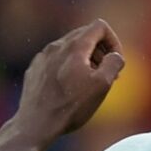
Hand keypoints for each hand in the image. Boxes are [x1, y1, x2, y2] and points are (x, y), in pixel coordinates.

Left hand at [14, 20, 125, 139]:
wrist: (36, 124)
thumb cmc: (71, 106)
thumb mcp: (103, 85)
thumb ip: (114, 63)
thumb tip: (115, 55)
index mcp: (75, 47)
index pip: (100, 26)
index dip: (113, 41)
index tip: (115, 61)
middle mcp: (56, 46)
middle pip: (85, 34)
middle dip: (100, 50)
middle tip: (106, 72)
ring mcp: (43, 57)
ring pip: (70, 47)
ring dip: (85, 59)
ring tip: (89, 82)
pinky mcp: (35, 69)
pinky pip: (56, 59)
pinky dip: (68, 66)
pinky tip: (69, 87)